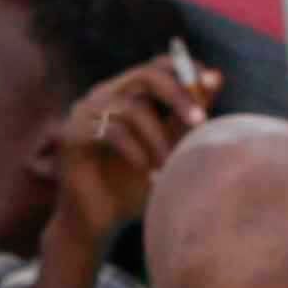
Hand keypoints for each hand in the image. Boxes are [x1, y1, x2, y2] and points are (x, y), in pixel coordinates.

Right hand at [48, 55, 210, 248]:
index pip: (158, 65)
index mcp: (124, 92)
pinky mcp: (71, 136)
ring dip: (158, 140)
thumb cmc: (132, 186)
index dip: (186, 69)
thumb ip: (187, 115)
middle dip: (179, 96)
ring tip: (167, 166)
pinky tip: (145, 171)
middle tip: (200, 122)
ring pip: (133, 110)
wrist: (96, 223)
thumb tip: (216, 78)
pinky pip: (113, 133)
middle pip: (146, 75)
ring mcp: (83, 113)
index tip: (212, 83)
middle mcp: (102, 95)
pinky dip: (136, 152)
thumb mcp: (169, 146)